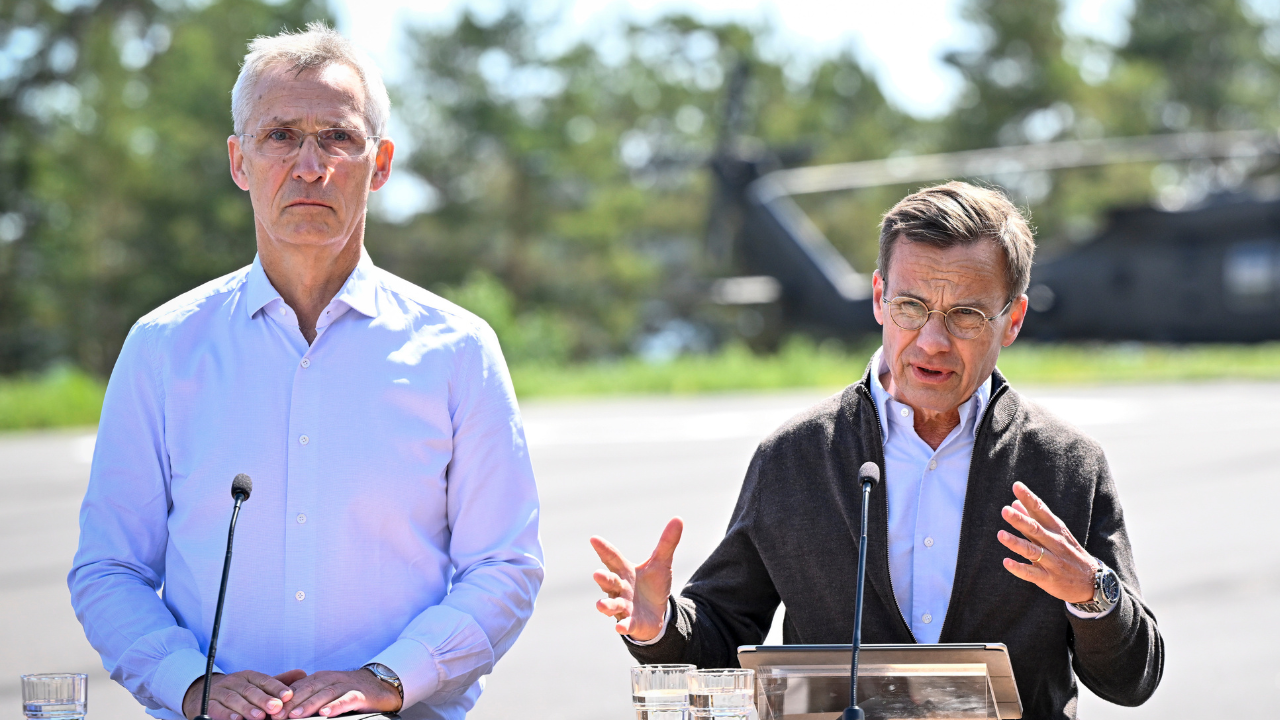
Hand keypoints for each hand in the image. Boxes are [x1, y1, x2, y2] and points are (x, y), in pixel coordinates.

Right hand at [183, 669, 304, 719]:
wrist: (205, 693)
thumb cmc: (239, 691)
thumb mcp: (257, 685)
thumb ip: (278, 682)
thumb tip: (302, 674)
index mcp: (248, 676)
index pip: (264, 680)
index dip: (276, 687)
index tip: (289, 696)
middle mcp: (234, 681)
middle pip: (250, 689)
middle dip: (264, 699)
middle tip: (276, 708)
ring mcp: (220, 691)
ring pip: (234, 698)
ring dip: (246, 708)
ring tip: (259, 716)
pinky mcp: (208, 703)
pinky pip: (217, 708)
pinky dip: (226, 714)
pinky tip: (237, 719)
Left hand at [273, 669, 401, 718]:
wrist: (378, 686)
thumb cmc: (347, 692)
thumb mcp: (326, 692)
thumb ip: (309, 698)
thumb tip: (286, 712)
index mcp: (319, 678)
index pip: (297, 688)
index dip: (283, 699)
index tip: (270, 712)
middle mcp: (330, 679)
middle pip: (308, 689)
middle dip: (291, 703)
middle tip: (278, 715)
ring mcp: (345, 685)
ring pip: (324, 693)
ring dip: (309, 704)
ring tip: (296, 716)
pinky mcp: (359, 694)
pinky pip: (346, 699)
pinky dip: (335, 706)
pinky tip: (326, 713)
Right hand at [590, 517, 682, 641]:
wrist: (656, 613)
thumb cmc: (652, 586)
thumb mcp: (661, 563)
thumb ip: (666, 543)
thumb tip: (678, 518)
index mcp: (625, 571)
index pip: (613, 558)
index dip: (604, 549)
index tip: (594, 539)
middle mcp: (621, 588)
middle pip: (610, 582)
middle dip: (603, 579)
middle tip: (597, 574)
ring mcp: (624, 606)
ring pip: (612, 605)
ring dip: (606, 605)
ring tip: (600, 605)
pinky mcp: (631, 622)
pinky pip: (626, 624)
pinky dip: (623, 625)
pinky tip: (620, 627)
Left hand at [998, 481, 1098, 603]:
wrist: (1091, 582)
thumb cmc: (1068, 552)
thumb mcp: (1056, 533)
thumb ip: (1033, 519)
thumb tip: (1013, 503)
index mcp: (1056, 530)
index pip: (1041, 511)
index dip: (1029, 498)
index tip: (1016, 486)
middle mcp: (1054, 544)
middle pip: (1035, 529)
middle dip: (1020, 520)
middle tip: (1005, 510)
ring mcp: (1052, 562)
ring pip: (1032, 551)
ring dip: (1016, 543)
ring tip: (1000, 534)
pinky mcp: (1048, 579)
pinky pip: (1031, 573)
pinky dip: (1019, 568)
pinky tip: (1006, 562)